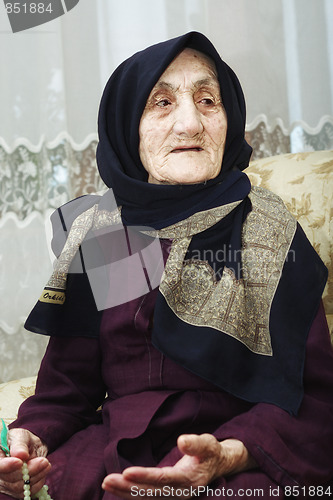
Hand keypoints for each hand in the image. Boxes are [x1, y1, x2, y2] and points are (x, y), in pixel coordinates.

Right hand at [0, 428, 49, 498]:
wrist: (29, 448)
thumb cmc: (22, 440)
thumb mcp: (21, 436)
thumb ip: (20, 444)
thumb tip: (21, 454)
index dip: (7, 466)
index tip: (19, 462)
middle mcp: (0, 473)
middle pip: (10, 479)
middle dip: (28, 471)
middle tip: (43, 461)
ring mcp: (6, 484)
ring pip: (20, 487)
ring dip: (36, 476)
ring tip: (46, 463)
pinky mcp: (16, 491)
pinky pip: (27, 492)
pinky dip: (38, 482)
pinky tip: (43, 471)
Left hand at [102, 433, 256, 498]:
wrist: (218, 465)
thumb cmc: (211, 451)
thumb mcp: (207, 443)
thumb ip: (195, 443)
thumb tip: (182, 440)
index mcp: (189, 480)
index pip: (163, 480)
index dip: (144, 477)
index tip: (126, 472)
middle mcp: (180, 493)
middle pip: (150, 493)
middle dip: (127, 488)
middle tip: (106, 480)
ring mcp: (173, 497)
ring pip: (146, 498)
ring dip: (125, 492)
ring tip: (106, 483)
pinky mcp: (167, 495)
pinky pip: (147, 498)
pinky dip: (131, 495)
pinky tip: (117, 489)